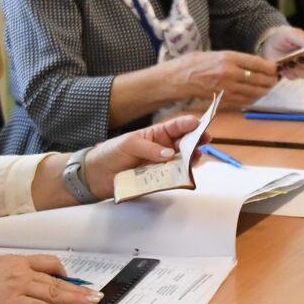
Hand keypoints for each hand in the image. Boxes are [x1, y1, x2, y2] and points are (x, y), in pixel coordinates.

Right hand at [0, 254, 101, 303]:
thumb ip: (2, 274)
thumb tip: (6, 284)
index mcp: (15, 261)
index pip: (48, 264)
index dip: (64, 273)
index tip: (76, 279)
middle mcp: (20, 270)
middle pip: (57, 280)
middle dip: (79, 288)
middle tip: (96, 295)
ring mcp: (17, 284)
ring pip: (53, 292)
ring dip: (75, 299)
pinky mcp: (10, 299)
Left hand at [82, 114, 206, 196]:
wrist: (97, 175)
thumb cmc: (112, 153)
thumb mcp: (129, 144)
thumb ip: (149, 148)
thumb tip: (169, 154)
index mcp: (156, 134)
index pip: (175, 127)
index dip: (187, 124)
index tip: (197, 122)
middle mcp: (163, 149)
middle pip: (185, 144)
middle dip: (196, 141)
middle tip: (206, 139)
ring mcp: (162, 165)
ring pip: (183, 161)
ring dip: (191, 159)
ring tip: (197, 157)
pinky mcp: (158, 180)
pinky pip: (174, 178)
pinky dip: (181, 176)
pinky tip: (187, 173)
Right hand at [169, 50, 277, 104]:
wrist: (180, 78)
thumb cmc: (197, 63)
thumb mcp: (219, 54)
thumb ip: (238, 59)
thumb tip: (258, 64)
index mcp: (229, 58)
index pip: (258, 63)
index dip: (271, 68)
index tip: (276, 68)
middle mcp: (230, 73)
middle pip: (260, 79)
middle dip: (270, 80)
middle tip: (275, 79)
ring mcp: (227, 88)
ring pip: (255, 92)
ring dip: (264, 91)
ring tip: (268, 88)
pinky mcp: (224, 99)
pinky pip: (245, 101)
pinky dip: (253, 99)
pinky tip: (256, 95)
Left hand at [257, 26, 303, 79]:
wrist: (268, 43)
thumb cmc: (282, 36)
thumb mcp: (291, 33)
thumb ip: (302, 38)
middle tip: (297, 58)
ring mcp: (301, 68)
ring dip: (296, 69)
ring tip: (286, 62)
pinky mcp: (292, 74)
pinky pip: (294, 78)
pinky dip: (288, 73)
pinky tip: (282, 66)